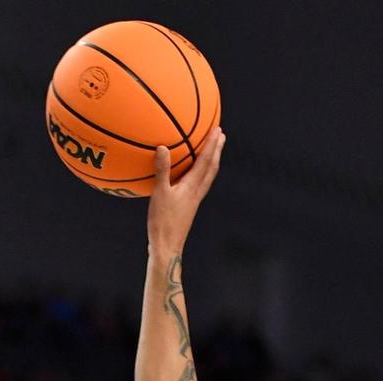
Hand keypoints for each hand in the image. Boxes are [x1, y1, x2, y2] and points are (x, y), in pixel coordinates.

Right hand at [148, 128, 225, 257]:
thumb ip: (162, 170)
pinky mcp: (188, 208)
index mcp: (193, 187)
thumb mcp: (159, 195)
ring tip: (212, 152)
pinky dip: (199, 175)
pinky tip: (191, 176)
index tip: (219, 130)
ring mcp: (194, 201)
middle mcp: (197, 192)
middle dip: (217, 151)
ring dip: (211, 162)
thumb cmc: (163, 223)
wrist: (167, 248)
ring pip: (207, 177)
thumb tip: (163, 147)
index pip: (206, 161)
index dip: (213, 144)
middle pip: (212, 168)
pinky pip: (198, 186)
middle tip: (222, 136)